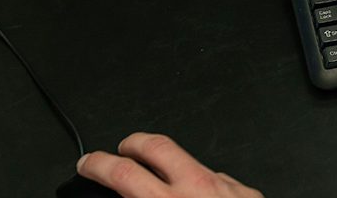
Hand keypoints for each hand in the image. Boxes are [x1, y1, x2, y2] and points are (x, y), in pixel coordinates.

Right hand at [76, 133, 261, 197]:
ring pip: (190, 161)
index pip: (123, 174)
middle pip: (155, 146)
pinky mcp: (247, 194)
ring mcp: (226, 188)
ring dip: (167, 166)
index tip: (88, 165)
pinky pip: (218, 181)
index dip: (98, 166)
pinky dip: (200, 188)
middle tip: (117, 152)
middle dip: (130, 144)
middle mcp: (198, 191)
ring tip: (153, 176)